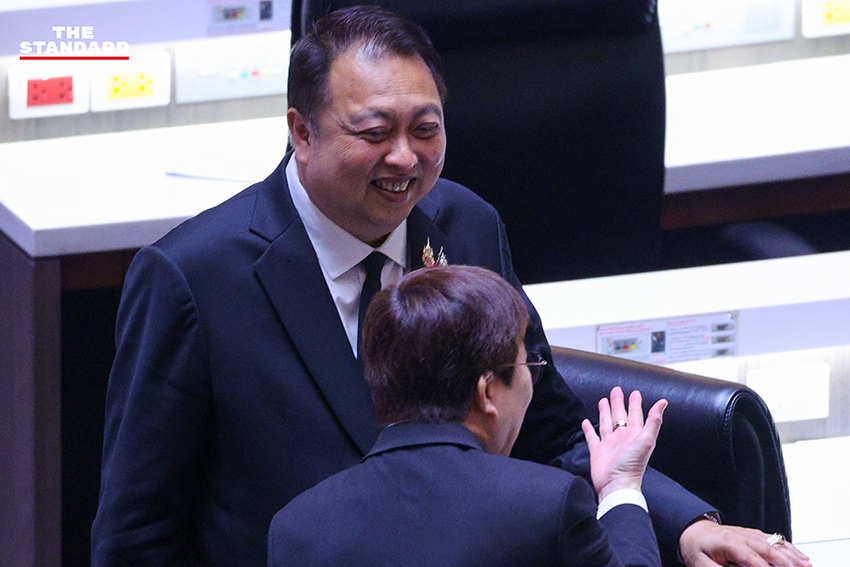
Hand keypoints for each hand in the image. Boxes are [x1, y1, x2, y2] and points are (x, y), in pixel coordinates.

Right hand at [581, 387, 666, 499]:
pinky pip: (592, 437)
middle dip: (618, 403)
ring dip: (604, 412)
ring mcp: (609, 444)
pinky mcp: (597, 452)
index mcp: (634, 434)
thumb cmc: (632, 465)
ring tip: (602, 401)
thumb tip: (663, 402)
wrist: (616, 485)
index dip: (635, 404)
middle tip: (616, 390)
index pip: (635, 415)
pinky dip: (588, 429)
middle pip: (619, 416)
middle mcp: (622, 438)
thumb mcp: (646, 441)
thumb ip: (653, 421)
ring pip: (606, 423)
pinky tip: (586, 422)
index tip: (634, 393)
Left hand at [679, 519, 811, 566]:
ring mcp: (749, 534)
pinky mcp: (753, 535)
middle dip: (786, 562)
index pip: (752, 559)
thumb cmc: (697, 548)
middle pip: (768, 549)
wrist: (693, 531)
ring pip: (774, 543)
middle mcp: (741, 535)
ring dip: (792, 555)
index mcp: (728, 543)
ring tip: (806, 565)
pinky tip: (800, 557)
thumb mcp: (702, 565)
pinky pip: (774, 540)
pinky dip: (789, 548)